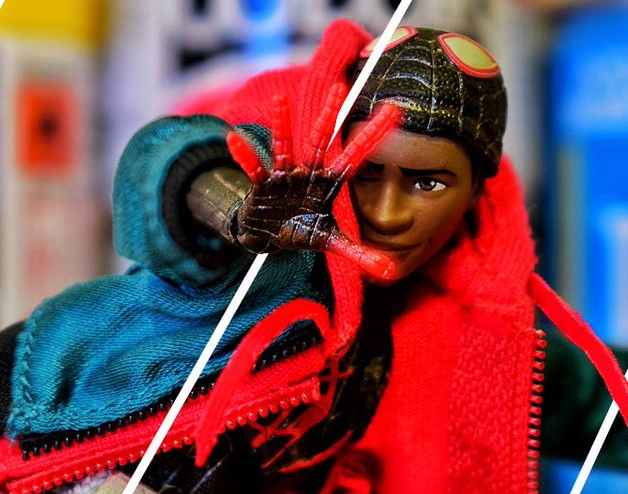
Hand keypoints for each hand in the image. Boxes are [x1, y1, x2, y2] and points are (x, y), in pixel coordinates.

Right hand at [227, 84, 401, 280]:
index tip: (394, 112)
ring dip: (282, 125)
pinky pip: (254, 169)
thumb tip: (391, 271)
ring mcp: (284, 177)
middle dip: (329, 116)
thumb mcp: (329, 242)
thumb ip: (359, 253)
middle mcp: (308, 174)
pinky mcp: (262, 186)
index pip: (354, 159)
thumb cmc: (300, 232)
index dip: (371, 137)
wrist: (268, 237)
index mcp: (328, 184)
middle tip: (340, 87)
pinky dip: (245, 156)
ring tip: (278, 101)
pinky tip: (233, 140)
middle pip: (321, 142)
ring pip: (285, 147)